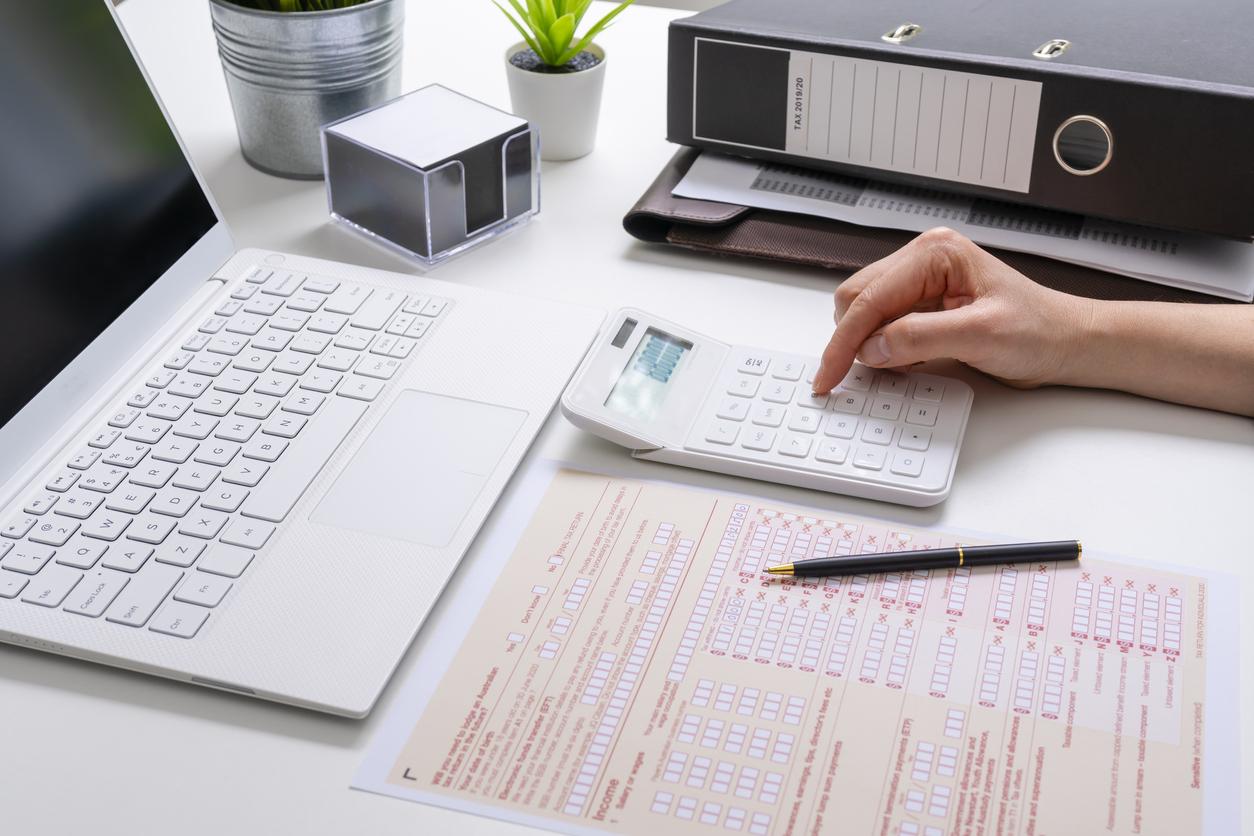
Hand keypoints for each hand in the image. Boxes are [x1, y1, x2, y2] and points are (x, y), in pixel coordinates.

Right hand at [811, 227, 1092, 394]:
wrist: (1066, 345)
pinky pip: (882, 327)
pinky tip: (901, 363)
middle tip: (845, 378)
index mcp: (936, 253)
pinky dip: (881, 350)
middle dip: (850, 340)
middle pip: (856, 299)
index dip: (845, 341)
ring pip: (864, 312)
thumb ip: (921, 337)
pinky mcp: (922, 306)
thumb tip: (872, 348)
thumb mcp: (981, 335)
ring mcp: (921, 283)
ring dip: (866, 345)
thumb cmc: (1040, 331)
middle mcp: (923, 261)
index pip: (871, 297)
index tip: (828, 376)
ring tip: (890, 368)